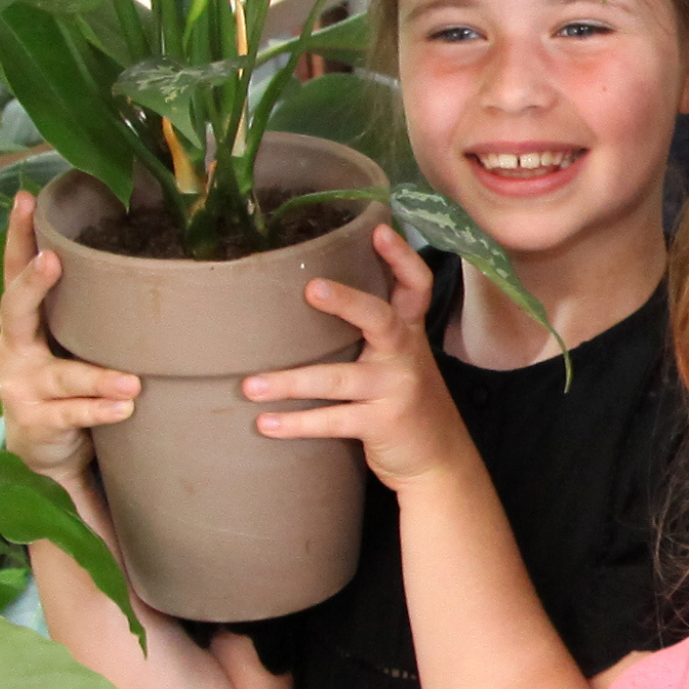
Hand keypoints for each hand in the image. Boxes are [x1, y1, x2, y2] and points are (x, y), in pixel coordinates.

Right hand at [0, 192, 134, 484]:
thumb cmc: (72, 381)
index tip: (28, 201)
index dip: (19, 235)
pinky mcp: (36, 422)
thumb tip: (158, 258)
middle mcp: (16, 349)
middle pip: (16, 309)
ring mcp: (22, 386)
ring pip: (62, 375)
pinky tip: (124, 408)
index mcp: (25, 323)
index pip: (17, 270)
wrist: (47, 449)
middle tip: (53, 259)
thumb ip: (99, 310)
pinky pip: (71, 413)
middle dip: (32, 283)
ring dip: (97, 377)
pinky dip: (99, 409)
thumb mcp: (77, 341)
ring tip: (132, 383)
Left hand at [239, 226, 473, 490]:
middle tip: (311, 288)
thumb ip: (373, 335)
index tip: (378, 229)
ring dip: (290, 382)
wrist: (439, 459)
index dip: (401, 257)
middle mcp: (406, 355)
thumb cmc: (404, 402)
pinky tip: (265, 424)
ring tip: (249, 386)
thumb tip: (310, 297)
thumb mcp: (401, 362)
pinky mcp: (384, 424)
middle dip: (347, 302)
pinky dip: (297, 424)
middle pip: (379, 318)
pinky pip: (334, 421)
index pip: (415, 287)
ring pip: (339, 379)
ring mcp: (396, 389)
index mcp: (409, 334)